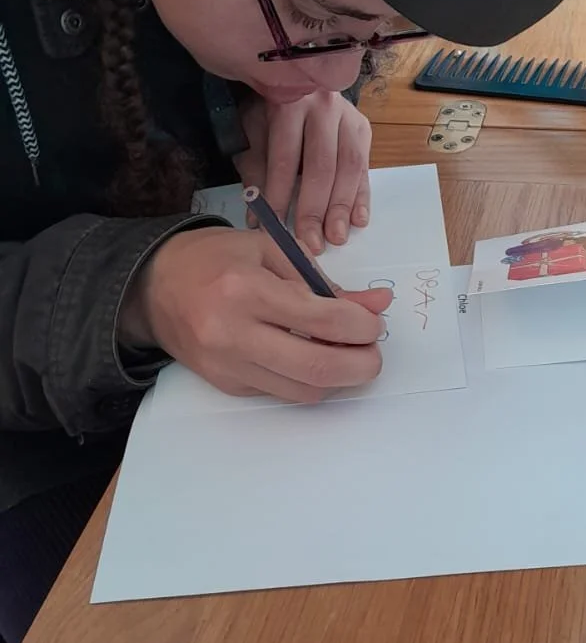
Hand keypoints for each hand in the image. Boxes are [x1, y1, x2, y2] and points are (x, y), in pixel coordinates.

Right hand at [120, 227, 390, 402]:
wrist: (152, 287)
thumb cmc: (215, 258)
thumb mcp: (271, 250)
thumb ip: (324, 280)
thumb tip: (376, 305)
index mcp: (246, 289)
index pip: (322, 320)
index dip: (361, 326)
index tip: (374, 323)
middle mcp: (233, 334)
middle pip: (316, 369)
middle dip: (360, 366)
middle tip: (373, 355)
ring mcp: (227, 366)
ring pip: (302, 391)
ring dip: (337, 378)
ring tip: (346, 355)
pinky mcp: (225, 385)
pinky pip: (280, 392)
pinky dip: (305, 380)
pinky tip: (310, 358)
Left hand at [235, 91, 370, 254]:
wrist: (293, 78)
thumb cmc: (268, 112)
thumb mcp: (252, 134)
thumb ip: (256, 172)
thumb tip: (258, 218)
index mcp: (290, 102)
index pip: (285, 158)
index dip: (278, 195)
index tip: (271, 227)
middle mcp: (324, 106)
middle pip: (322, 166)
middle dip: (315, 209)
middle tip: (311, 242)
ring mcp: (348, 117)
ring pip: (349, 169)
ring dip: (342, 208)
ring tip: (336, 237)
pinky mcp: (363, 129)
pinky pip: (365, 168)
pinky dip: (362, 197)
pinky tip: (358, 220)